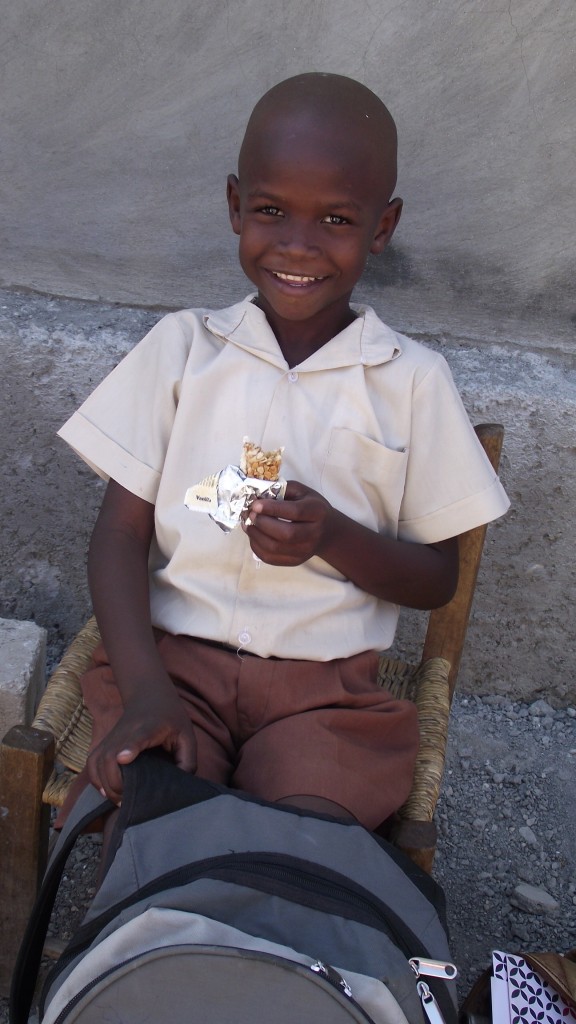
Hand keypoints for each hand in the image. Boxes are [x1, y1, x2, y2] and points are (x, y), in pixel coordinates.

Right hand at [86, 688, 196, 804]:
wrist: (149, 695)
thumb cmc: (170, 718)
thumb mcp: (187, 735)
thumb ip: (187, 759)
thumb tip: (179, 782)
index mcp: (149, 728)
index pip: (136, 737)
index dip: (129, 748)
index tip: (123, 759)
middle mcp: (126, 732)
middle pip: (110, 758)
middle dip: (116, 784)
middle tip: (129, 801)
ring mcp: (111, 737)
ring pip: (97, 763)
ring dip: (105, 786)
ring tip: (120, 799)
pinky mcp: (103, 742)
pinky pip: (92, 764)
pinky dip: (96, 780)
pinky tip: (107, 790)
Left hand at [243, 480, 332, 565]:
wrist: (327, 532)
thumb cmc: (311, 507)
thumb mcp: (302, 491)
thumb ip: (282, 490)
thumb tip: (258, 496)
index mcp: (317, 512)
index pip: (295, 512)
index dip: (272, 509)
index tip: (255, 505)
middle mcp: (314, 534)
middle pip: (285, 534)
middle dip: (262, 524)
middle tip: (250, 514)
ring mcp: (305, 551)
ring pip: (275, 548)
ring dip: (256, 535)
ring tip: (247, 524)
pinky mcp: (295, 561)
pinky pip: (270, 558)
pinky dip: (256, 547)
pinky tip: (254, 535)